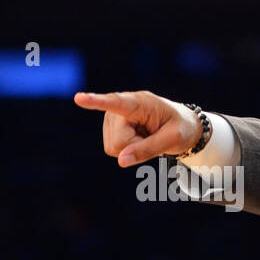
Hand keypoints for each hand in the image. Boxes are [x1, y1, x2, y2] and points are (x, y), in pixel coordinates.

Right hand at [73, 90, 200, 166]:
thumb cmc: (180, 129)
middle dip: (135, 147)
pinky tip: (138, 137)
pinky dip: (129, 149)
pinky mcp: (110, 127)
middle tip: (152, 136)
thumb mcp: (173, 140)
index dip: (96, 101)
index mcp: (139, 103)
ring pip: (114, 147)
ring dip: (132, 148)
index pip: (115, 102)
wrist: (181, 125)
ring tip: (147, 135)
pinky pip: (114, 149)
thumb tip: (121, 161)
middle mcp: (120, 107)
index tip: (79, 98)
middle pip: (118, 142)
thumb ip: (148, 150)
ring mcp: (112, 117)